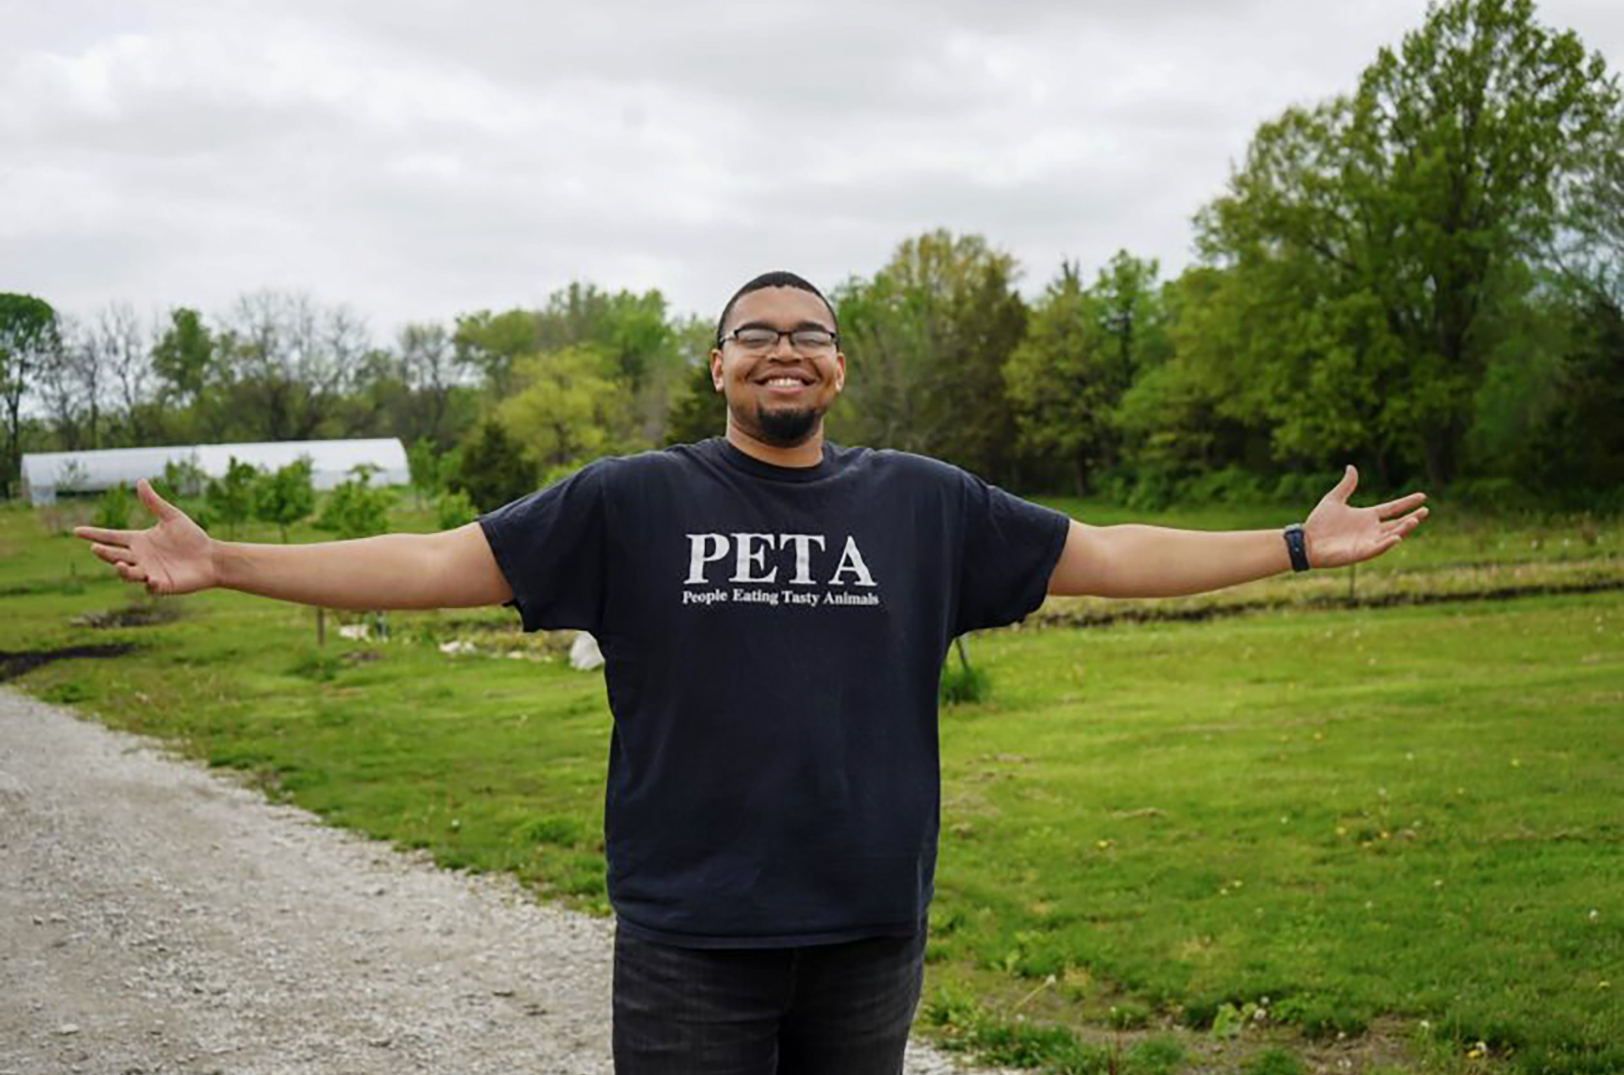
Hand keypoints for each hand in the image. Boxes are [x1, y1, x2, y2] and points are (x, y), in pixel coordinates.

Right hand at [74, 479, 219, 594]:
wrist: (211, 557)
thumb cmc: (191, 537)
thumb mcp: (171, 517)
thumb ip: (154, 503)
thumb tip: (141, 481)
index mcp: (138, 541)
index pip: (111, 537)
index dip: (94, 534)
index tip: (76, 530)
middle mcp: (139, 558)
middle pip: (115, 556)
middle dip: (104, 553)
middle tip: (95, 548)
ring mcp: (149, 572)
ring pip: (129, 574)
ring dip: (123, 570)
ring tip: (121, 564)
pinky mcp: (162, 585)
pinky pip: (152, 587)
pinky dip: (151, 584)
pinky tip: (152, 579)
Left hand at [1302, 465, 1427, 568]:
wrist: (1305, 540)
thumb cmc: (1319, 522)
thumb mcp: (1334, 499)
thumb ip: (1346, 485)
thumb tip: (1351, 467)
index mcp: (1367, 516)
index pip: (1392, 508)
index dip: (1407, 503)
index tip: (1422, 496)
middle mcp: (1371, 529)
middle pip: (1397, 523)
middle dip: (1412, 518)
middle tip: (1425, 511)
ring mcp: (1367, 542)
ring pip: (1391, 535)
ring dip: (1403, 529)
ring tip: (1415, 521)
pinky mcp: (1360, 553)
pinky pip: (1377, 548)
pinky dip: (1387, 544)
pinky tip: (1396, 537)